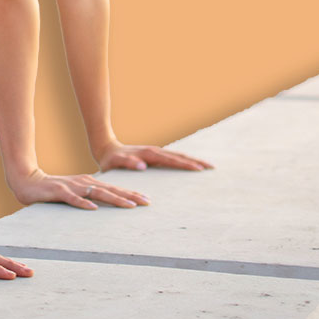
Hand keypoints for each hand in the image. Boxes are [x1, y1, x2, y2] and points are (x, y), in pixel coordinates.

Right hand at [9, 168, 149, 209]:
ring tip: (129, 205)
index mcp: (88, 183)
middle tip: (147, 202)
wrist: (26, 180)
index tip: (147, 200)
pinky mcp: (58, 192)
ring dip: (113, 199)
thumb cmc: (51, 190)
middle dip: (129, 196)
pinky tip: (93, 208)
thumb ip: (87, 197)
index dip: (130, 194)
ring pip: (96, 193)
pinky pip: (73, 198)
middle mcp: (83, 182)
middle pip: (110, 189)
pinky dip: (83, 203)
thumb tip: (103, 207)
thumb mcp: (74, 193)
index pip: (113, 188)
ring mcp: (71, 187)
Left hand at [96, 141, 213, 172]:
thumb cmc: (110, 160)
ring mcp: (155, 153)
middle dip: (196, 161)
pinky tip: (192, 166)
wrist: (106, 149)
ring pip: (178, 156)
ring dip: (192, 160)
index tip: (199, 169)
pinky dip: (184, 161)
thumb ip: (128, 163)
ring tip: (208, 166)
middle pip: (179, 156)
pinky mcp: (154, 156)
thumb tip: (143, 165)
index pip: (171, 160)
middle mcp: (154, 151)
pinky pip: (173, 158)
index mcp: (148, 154)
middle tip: (212, 167)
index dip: (185, 164)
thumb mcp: (115, 163)